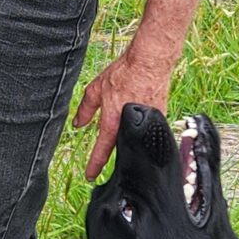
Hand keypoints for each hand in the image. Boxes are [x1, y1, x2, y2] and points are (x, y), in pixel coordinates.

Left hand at [73, 43, 173, 177]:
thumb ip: (86, 109)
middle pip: (122, 149)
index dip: (95, 164)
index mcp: (113, 121)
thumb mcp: (96, 89)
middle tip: (106, 161)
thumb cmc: (124, 73)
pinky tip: (141, 121)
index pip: (102, 149)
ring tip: (126, 136)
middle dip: (114, 155)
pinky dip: (143, 128)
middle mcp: (131, 126)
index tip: (90, 176)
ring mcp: (148, 123)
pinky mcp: (161, 117)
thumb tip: (78, 124)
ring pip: (136, 139)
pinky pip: (149, 128)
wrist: (150, 62)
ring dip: (130, 138)